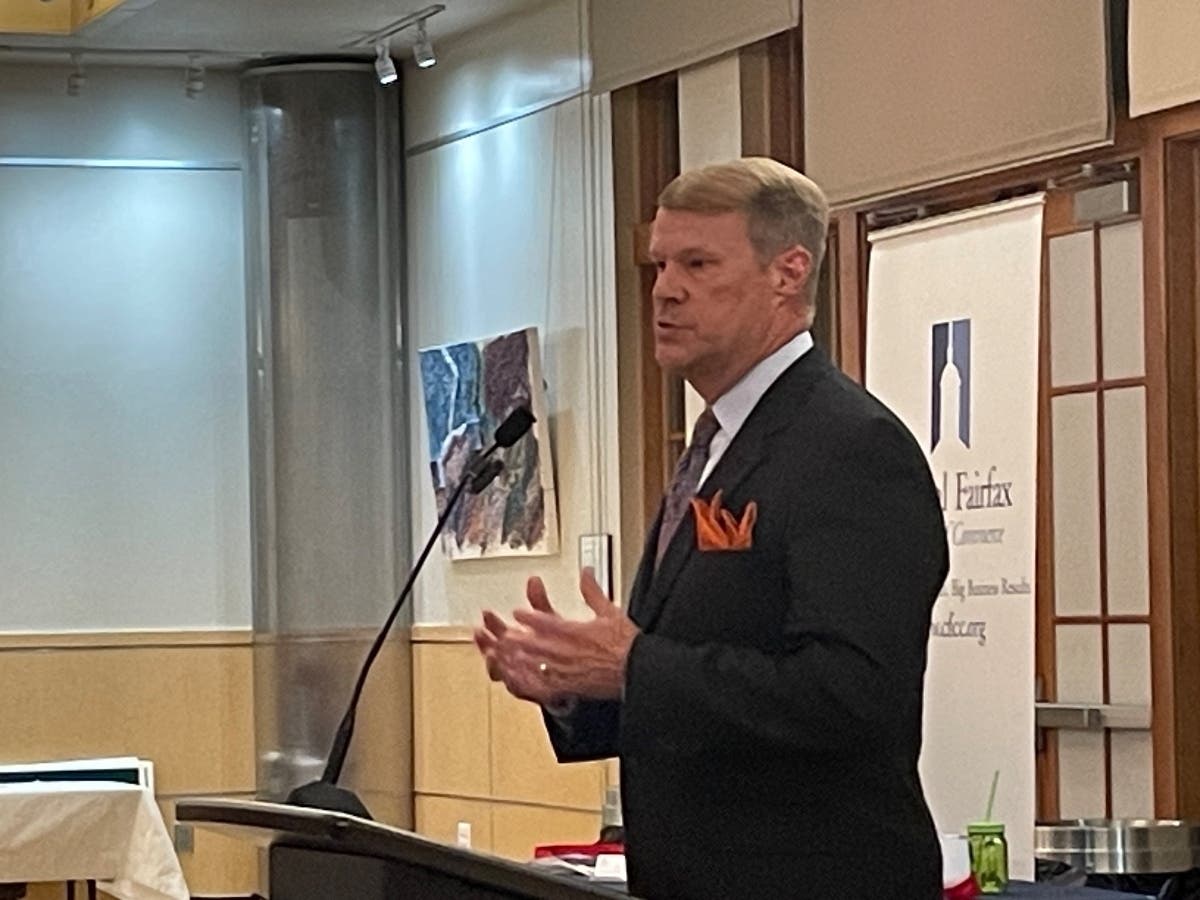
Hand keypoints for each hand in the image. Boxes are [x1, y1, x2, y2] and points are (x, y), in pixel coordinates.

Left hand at [474, 570, 639, 703]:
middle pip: (535, 645)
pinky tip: (522, 681)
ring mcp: (567, 671)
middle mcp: (568, 651)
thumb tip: (585, 572)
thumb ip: (592, 591)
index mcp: (576, 631)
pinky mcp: (570, 687)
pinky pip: (544, 686)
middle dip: (517, 640)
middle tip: (503, 636)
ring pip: (535, 666)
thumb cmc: (626, 644)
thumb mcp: (610, 611)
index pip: (546, 622)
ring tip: (505, 657)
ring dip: (519, 660)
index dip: (529, 617)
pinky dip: (531, 682)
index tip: (517, 613)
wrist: (638, 672)